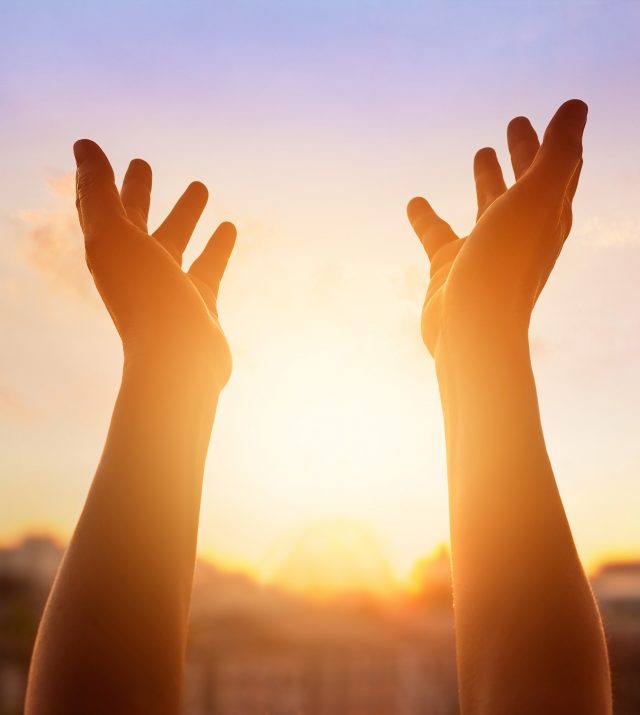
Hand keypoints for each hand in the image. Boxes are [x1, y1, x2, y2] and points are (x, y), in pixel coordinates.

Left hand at [74, 140, 234, 387]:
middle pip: (134, 222)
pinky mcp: (199, 302)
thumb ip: (98, 191)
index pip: (98, 209)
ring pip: (175, 240)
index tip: (98, 154)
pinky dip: (217, 244)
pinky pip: (207, 265)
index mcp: (110, 253)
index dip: (97, 181)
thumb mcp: (115, 237)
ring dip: (184, 214)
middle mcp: (136, 269)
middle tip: (144, 163)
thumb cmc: (145, 298)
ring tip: (200, 185)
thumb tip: (82, 144)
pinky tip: (229, 227)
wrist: (179, 361)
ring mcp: (168, 287)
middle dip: (138, 193)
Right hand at [407, 99, 586, 358]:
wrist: (470, 329)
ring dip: (488, 179)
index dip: (559, 139)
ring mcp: (484, 250)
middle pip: (527, 183)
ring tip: (481, 151)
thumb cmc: (506, 264)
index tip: (557, 111)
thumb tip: (577, 104)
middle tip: (515, 123)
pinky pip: (438, 233)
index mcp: (548, 215)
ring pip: (489, 204)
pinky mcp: (450, 266)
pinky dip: (427, 216)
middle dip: (525, 152)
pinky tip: (415, 201)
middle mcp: (519, 232)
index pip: (560, 168)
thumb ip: (558, 151)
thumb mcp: (536, 198)